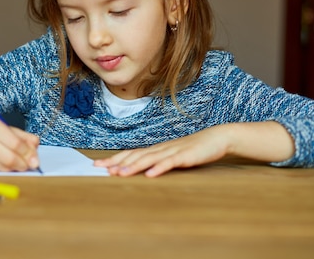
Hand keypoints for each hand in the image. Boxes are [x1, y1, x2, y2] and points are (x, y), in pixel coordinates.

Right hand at [0, 115, 39, 171]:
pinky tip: (6, 165)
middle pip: (9, 157)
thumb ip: (23, 137)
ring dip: (14, 168)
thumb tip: (35, 148)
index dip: (28, 153)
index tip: (35, 159)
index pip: (15, 143)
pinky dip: (5, 170)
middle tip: (29, 165)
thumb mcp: (6, 128)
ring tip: (18, 164)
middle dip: (23, 164)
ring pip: (3, 167)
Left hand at [94, 125, 231, 176]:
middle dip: (117, 163)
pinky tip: (150, 175)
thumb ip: (157, 162)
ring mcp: (172, 152)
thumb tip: (141, 171)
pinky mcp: (185, 156)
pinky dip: (159, 168)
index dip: (114, 159)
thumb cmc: (193, 149)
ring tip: (120, 174)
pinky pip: (170, 163)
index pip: (130, 154)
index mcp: (155, 150)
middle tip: (101, 169)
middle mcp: (159, 149)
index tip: (97, 165)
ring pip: (149, 159)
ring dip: (134, 167)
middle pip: (135, 156)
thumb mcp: (171, 156)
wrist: (216, 138)